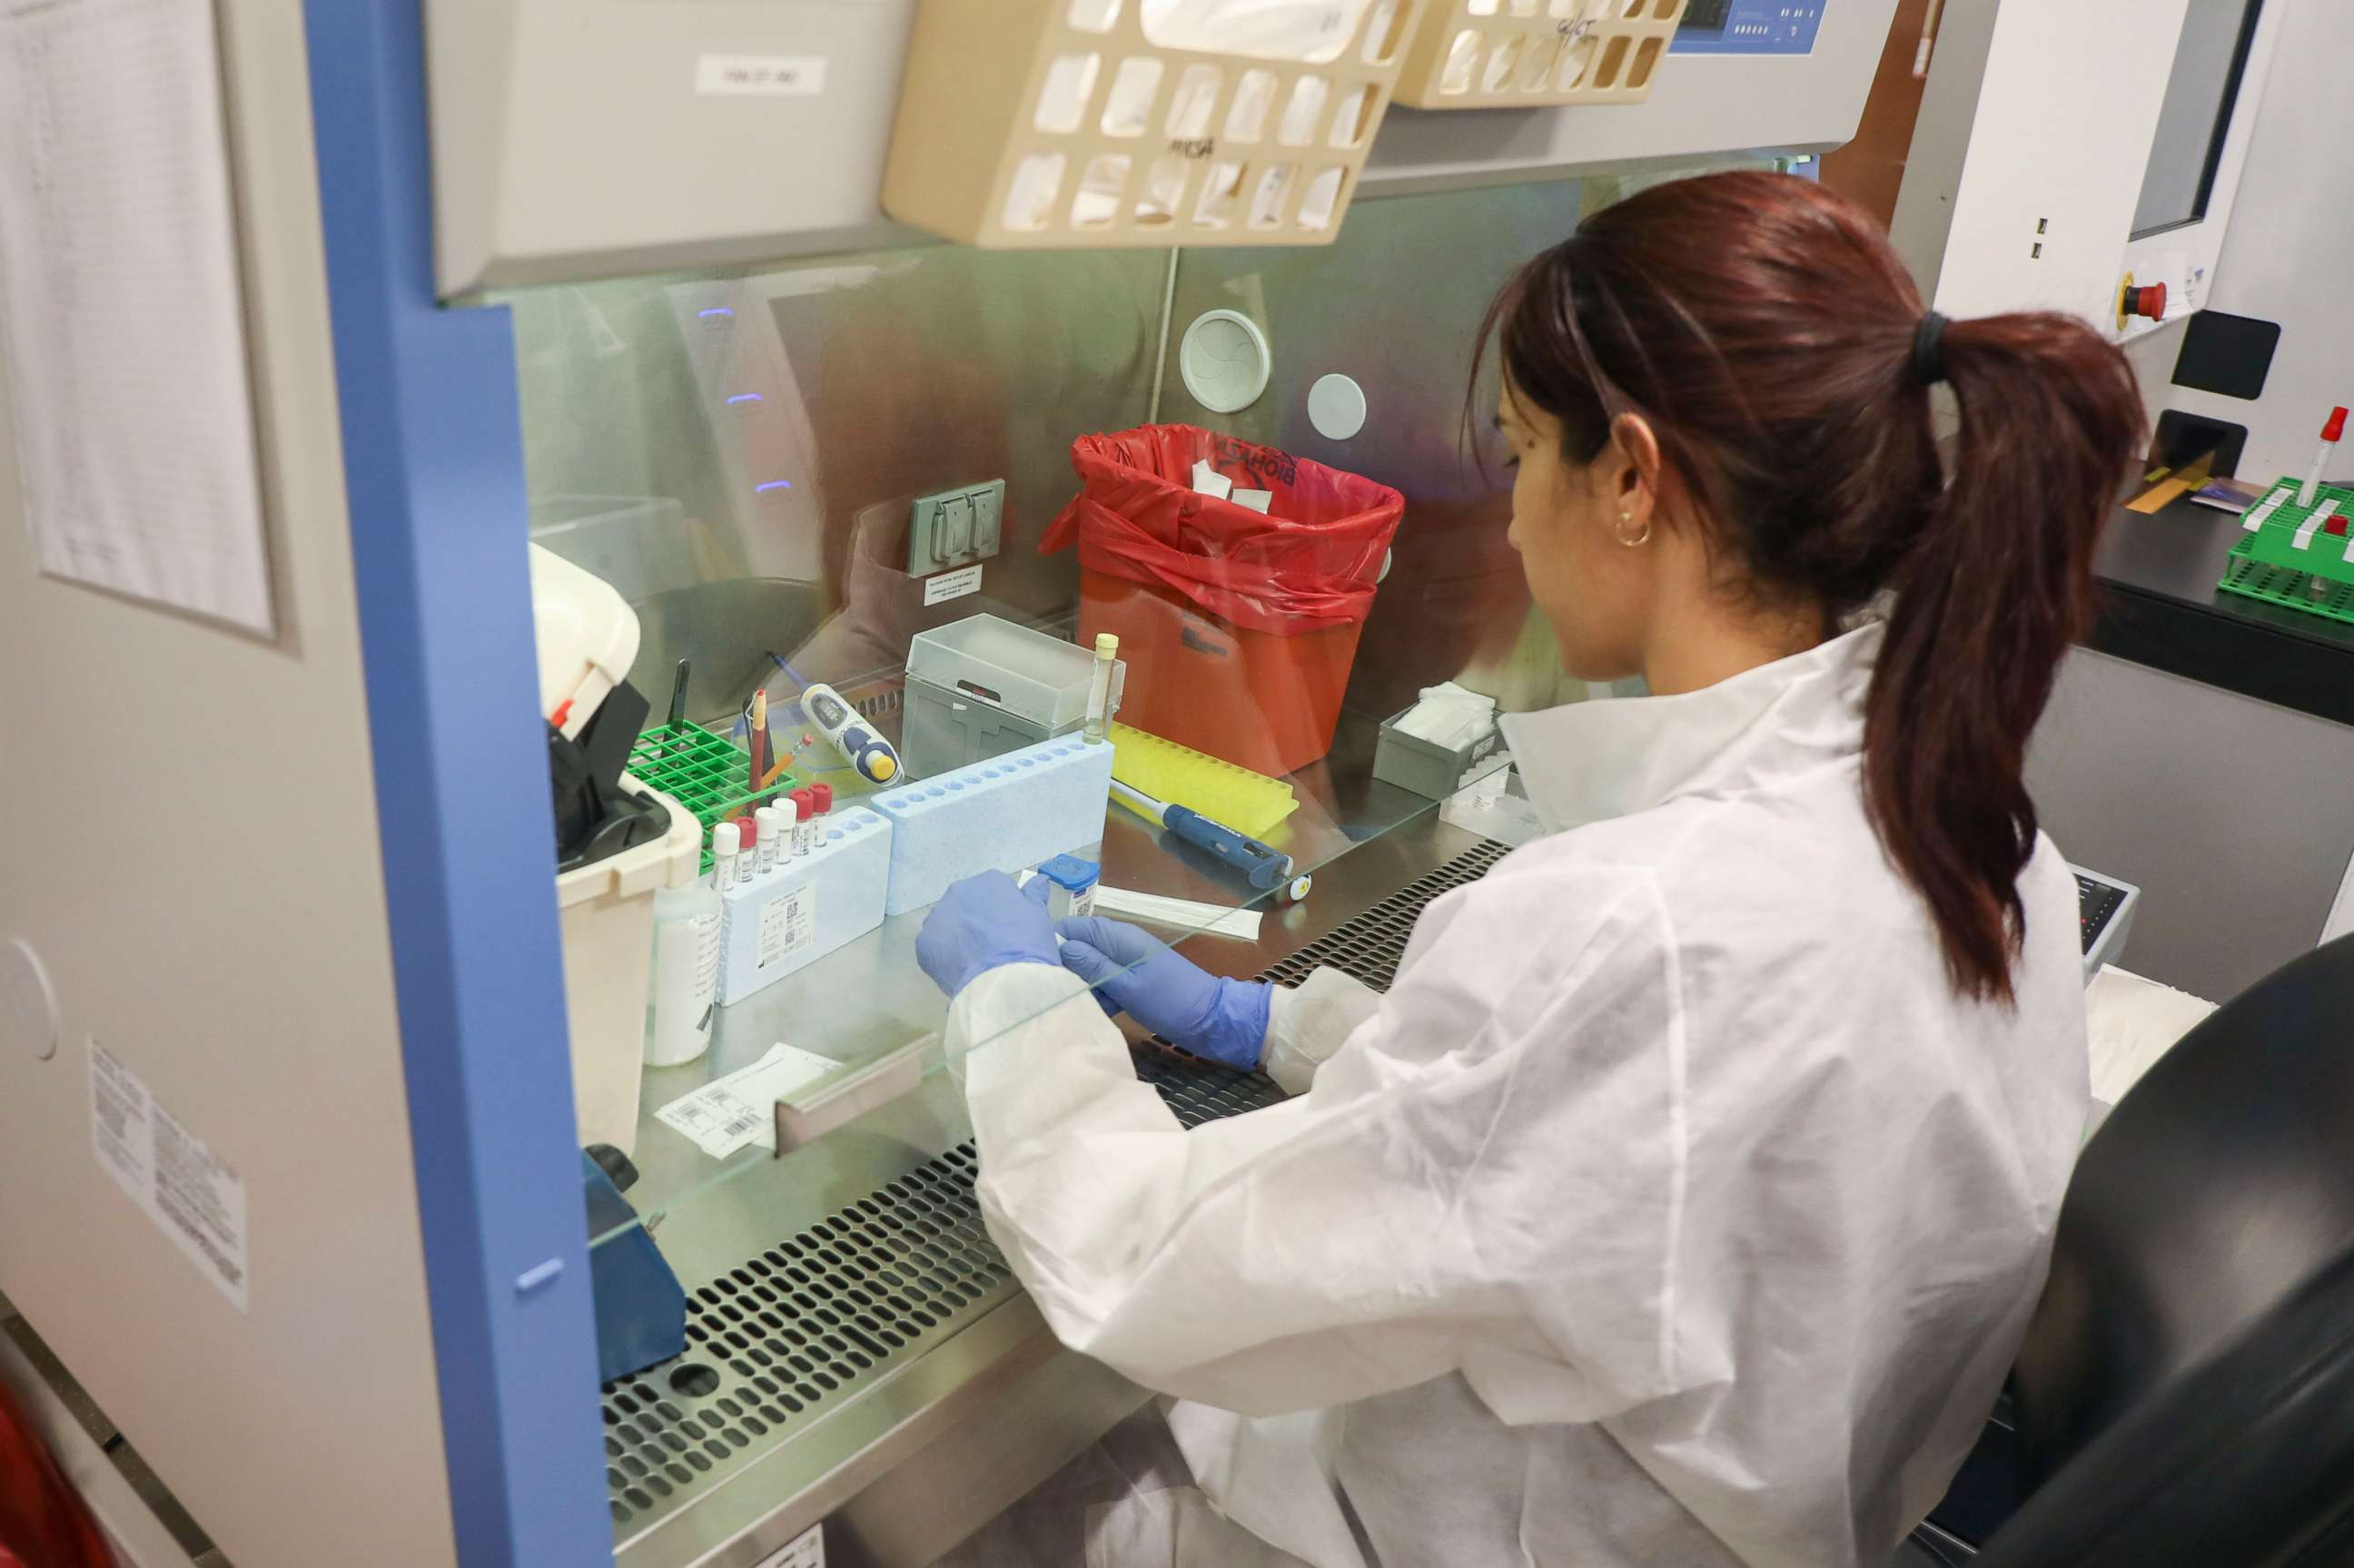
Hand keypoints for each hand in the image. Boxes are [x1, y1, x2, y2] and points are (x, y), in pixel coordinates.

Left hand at [917, 873, 1058, 996]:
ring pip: (947, 925)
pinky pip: (934, 947)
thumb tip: (1039, 881)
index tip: (1011, 931)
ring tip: (976, 961)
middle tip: (993, 948)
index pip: (995, 892)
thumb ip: (1035, 895)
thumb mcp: (1040, 916)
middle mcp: (959, 892)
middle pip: (967, 906)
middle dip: (977, 923)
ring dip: (958, 937)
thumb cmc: (1028, 944)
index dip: (1003, 913)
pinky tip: (961, 970)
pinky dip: (944, 957)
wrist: (1005, 980)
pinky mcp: (923, 942)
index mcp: (989, 882)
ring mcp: (938, 917)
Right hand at [1053, 916, 1272, 1070]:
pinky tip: (1105, 1012)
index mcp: (1116, 936)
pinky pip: (1105, 982)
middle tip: (1064, 995)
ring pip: (1089, 968)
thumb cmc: (1169, 1001)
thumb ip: (1092, 965)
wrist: (1210, 1019)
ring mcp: (1126, 961)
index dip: (1053, 944)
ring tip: (1087, 1007)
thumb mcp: (1126, 985)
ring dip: (1085, 987)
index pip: (1071, 927)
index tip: (1041, 970)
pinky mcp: (1131, 979)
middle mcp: (1118, 942)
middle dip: (1068, 971)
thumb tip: (1059, 946)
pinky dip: (1102, 995)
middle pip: (1077, 948)